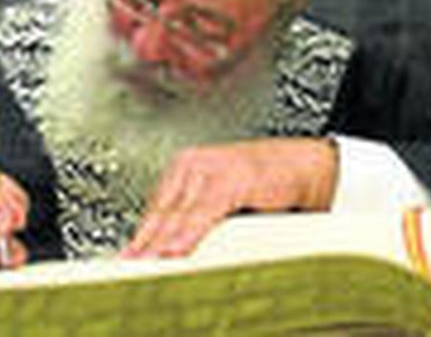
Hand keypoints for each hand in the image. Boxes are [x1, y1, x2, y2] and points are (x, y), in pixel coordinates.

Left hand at [124, 138, 336, 258]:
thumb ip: (195, 219)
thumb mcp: (219, 201)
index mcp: (184, 167)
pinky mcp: (234, 178)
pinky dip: (190, 234)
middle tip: (130, 266)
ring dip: (163, 243)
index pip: (155, 208)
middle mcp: (193, 164)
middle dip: (146, 243)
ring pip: (180, 213)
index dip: (141, 237)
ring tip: (148, 266)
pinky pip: (205, 211)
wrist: (303, 166)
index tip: (127, 259)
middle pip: (162, 212)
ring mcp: (212, 169)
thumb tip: (170, 249)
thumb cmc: (262, 184)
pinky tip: (178, 250)